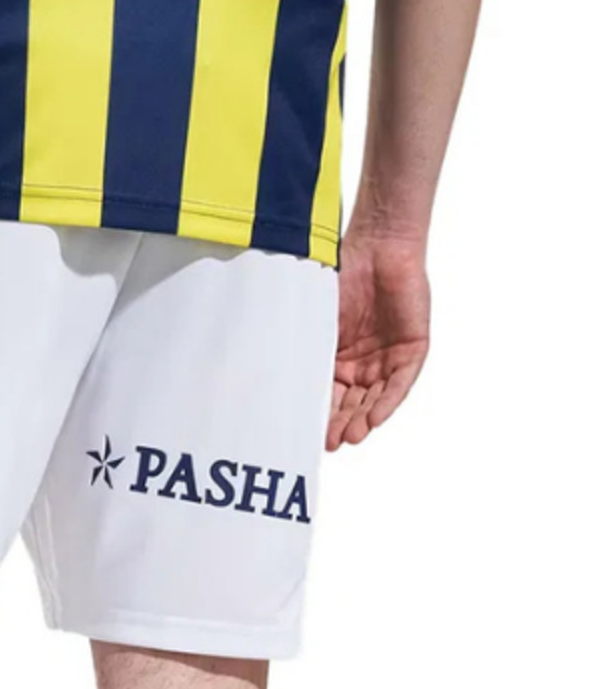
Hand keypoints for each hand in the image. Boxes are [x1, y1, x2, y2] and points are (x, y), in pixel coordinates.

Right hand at [328, 232, 429, 448]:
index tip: (307, 434)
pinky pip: (400, 383)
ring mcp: (388, 358)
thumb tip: (276, 383)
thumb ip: (307, 351)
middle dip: (341, 424)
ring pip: (375, 398)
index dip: (320, 416)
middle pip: (352, 403)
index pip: (328, 396)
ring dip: (363, 419)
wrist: (378, 245)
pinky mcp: (412, 350)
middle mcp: (363, 364)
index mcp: (337, 359)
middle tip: (329, 443)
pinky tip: (374, 418)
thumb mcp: (317, 321)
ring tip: (350, 436)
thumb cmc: (342, 276)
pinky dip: (387, 401)